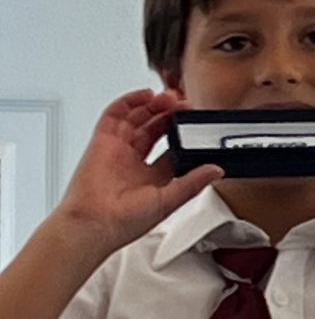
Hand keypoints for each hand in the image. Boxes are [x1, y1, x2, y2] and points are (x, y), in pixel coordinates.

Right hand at [56, 91, 221, 249]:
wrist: (93, 223)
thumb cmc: (124, 222)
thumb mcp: (168, 202)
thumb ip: (192, 183)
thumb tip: (216, 170)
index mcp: (152, 178)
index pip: (171, 148)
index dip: (183, 134)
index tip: (195, 123)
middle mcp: (134, 161)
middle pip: (154, 129)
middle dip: (170, 115)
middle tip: (184, 105)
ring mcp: (118, 149)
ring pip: (137, 118)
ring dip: (153, 105)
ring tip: (169, 98)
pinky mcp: (102, 140)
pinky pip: (114, 115)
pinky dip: (129, 101)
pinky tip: (145, 95)